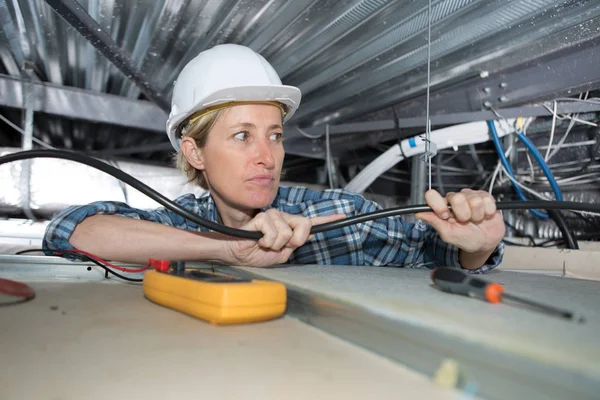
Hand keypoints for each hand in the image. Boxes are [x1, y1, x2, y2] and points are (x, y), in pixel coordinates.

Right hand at [225, 209, 345, 266]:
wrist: (239, 255)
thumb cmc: (257, 254)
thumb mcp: (282, 254)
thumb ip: (296, 243)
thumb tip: (312, 234)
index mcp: (290, 226)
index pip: (311, 222)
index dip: (328, 220)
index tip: (343, 216)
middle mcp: (284, 218)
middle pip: (304, 224)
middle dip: (294, 240)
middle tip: (281, 246)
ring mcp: (273, 216)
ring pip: (287, 232)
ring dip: (276, 244)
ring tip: (265, 244)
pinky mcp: (262, 217)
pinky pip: (274, 232)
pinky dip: (267, 241)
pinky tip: (259, 241)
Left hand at [415, 189, 504, 253]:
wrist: (485, 242)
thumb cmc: (465, 238)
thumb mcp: (448, 234)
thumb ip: (435, 222)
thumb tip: (418, 213)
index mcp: (442, 206)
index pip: (431, 195)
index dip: (438, 205)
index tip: (445, 216)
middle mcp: (454, 198)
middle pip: (457, 197)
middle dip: (463, 214)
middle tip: (465, 221)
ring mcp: (470, 196)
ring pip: (475, 200)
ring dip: (477, 215)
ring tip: (475, 220)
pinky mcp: (485, 196)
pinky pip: (487, 201)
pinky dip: (487, 212)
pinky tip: (485, 216)